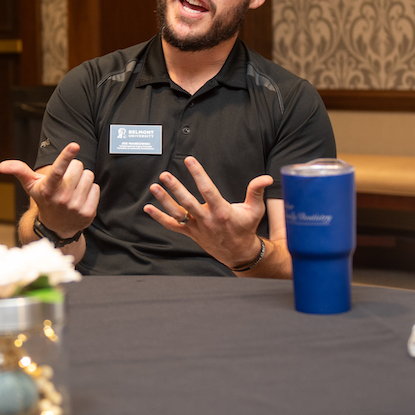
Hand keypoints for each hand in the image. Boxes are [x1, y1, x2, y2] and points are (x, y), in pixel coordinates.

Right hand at [0, 143, 98, 236]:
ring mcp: (76, 206)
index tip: (74, 145)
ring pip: (89, 176)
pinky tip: (81, 198)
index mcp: (48, 189)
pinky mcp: (88, 213)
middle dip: (73, 169)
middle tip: (65, 180)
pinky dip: (90, 190)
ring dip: (82, 179)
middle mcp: (62, 198)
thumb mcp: (31, 186)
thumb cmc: (44, 199)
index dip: (65, 156)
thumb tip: (1, 165)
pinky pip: (96, 188)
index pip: (58, 169)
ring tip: (73, 189)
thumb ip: (19, 171)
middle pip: (78, 166)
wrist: (56, 227)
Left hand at [144, 156, 269, 268]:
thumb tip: (266, 177)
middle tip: (165, 175)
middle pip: (188, 202)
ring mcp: (196, 227)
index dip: (198, 174)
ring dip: (164, 200)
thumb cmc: (246, 228)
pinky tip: (148, 207)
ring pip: (177, 213)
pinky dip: (159, 217)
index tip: (190, 160)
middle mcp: (207, 219)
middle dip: (175, 188)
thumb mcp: (255, 210)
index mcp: (222, 211)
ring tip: (154, 187)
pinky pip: (172, 225)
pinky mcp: (190, 232)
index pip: (207, 190)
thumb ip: (256, 191)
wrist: (238, 253)